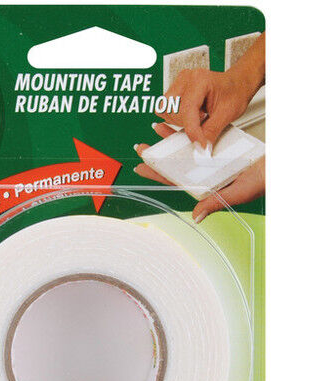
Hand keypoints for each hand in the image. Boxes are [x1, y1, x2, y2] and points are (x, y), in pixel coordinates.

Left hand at [134, 123, 264, 222]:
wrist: (280, 164)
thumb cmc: (263, 180)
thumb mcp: (239, 192)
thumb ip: (216, 202)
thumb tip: (196, 216)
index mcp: (206, 186)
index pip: (175, 180)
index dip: (157, 174)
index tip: (141, 166)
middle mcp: (205, 174)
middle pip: (175, 164)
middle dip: (158, 156)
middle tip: (141, 147)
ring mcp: (212, 160)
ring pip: (185, 149)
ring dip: (170, 140)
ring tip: (156, 129)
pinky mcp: (220, 148)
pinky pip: (199, 138)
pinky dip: (189, 130)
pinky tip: (179, 125)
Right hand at [160, 33, 264, 148]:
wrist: (237, 85)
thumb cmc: (234, 92)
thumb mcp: (226, 114)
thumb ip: (210, 131)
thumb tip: (200, 147)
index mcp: (199, 80)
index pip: (187, 110)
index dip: (192, 131)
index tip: (199, 144)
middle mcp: (185, 80)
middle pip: (171, 111)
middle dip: (184, 125)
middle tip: (201, 125)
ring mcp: (178, 84)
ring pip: (166, 111)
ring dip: (179, 122)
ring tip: (196, 118)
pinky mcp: (175, 91)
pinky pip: (165, 109)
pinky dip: (175, 119)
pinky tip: (188, 119)